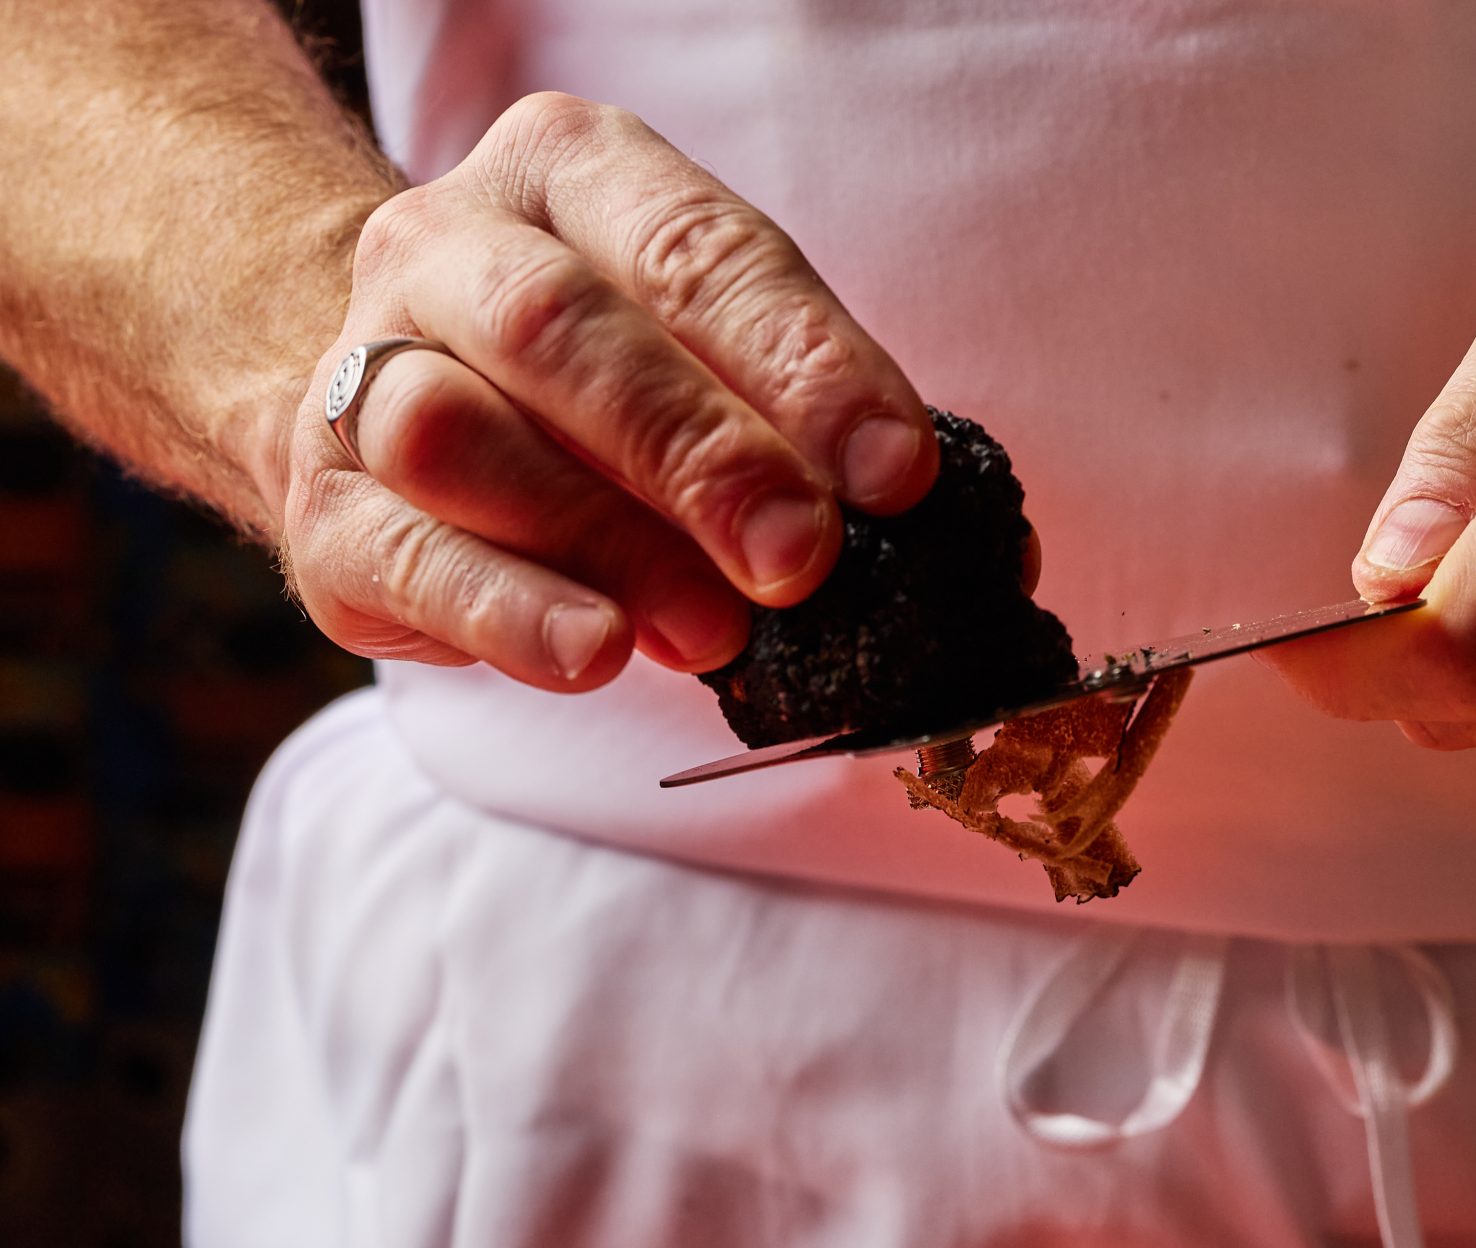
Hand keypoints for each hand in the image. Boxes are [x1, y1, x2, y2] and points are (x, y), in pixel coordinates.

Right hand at [272, 93, 936, 692]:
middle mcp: (446, 250)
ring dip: (605, 539)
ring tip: (714, 632)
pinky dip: (507, 610)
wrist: (371, 412)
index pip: (691, 250)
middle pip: (563, 334)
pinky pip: (403, 555)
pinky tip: (597, 653)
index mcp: (567, 178)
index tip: (895, 472)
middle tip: (804, 557)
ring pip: (460, 435)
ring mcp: (362, 374)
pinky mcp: (321, 513)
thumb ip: (804, 432)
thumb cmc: (586, 401)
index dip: (799, 362)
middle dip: (701, 452)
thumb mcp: (701, 366)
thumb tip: (965, 544)